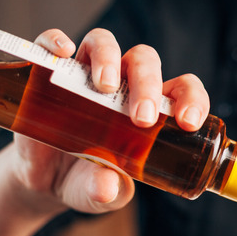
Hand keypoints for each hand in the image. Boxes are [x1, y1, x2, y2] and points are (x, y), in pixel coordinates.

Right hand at [9, 28, 210, 214]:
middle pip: (143, 61)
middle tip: (142, 118)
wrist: (45, 182)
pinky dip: (56, 41)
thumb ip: (108, 192)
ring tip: (105, 87)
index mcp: (150, 109)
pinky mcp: (51, 74)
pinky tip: (63, 53)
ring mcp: (85, 76)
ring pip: (104, 43)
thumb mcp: (102, 194)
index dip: (192, 98)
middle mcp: (122, 85)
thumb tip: (105, 187)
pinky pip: (53, 43)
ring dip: (109, 58)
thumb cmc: (89, 181)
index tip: (188, 123)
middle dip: (148, 85)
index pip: (181, 89)